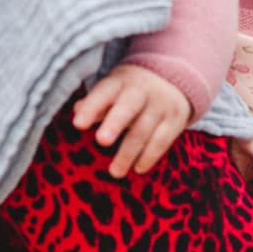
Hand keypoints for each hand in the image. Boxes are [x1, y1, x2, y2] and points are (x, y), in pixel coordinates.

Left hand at [71, 64, 191, 177]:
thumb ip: (96, 103)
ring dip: (129, 152)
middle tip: (101, 140)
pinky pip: (162, 140)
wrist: (173, 79)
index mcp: (120, 82)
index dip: (91, 107)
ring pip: (144, 129)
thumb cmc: (130, 91)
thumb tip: (77, 110)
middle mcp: (141, 92)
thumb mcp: (113, 90)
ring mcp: (160, 105)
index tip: (78, 124)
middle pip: (128, 107)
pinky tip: (138, 168)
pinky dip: (149, 156)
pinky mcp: (175, 120)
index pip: (104, 92)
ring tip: (115, 172)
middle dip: (115, 123)